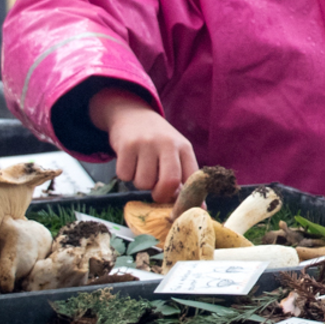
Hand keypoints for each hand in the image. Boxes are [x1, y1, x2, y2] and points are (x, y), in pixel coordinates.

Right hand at [89, 87, 197, 201]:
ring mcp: (146, 143)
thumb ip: (185, 177)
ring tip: (142, 168)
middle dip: (161, 195)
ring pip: (143, 183)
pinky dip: (125, 175)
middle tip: (156, 193)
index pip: (191, 179)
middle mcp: (167, 143)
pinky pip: (124, 175)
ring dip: (141, 183)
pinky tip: (130, 162)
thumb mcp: (175, 152)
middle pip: (169, 182)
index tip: (179, 210)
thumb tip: (199, 208)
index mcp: (184, 147)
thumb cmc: (157, 141)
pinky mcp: (126, 145)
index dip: (186, 199)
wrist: (132, 114)